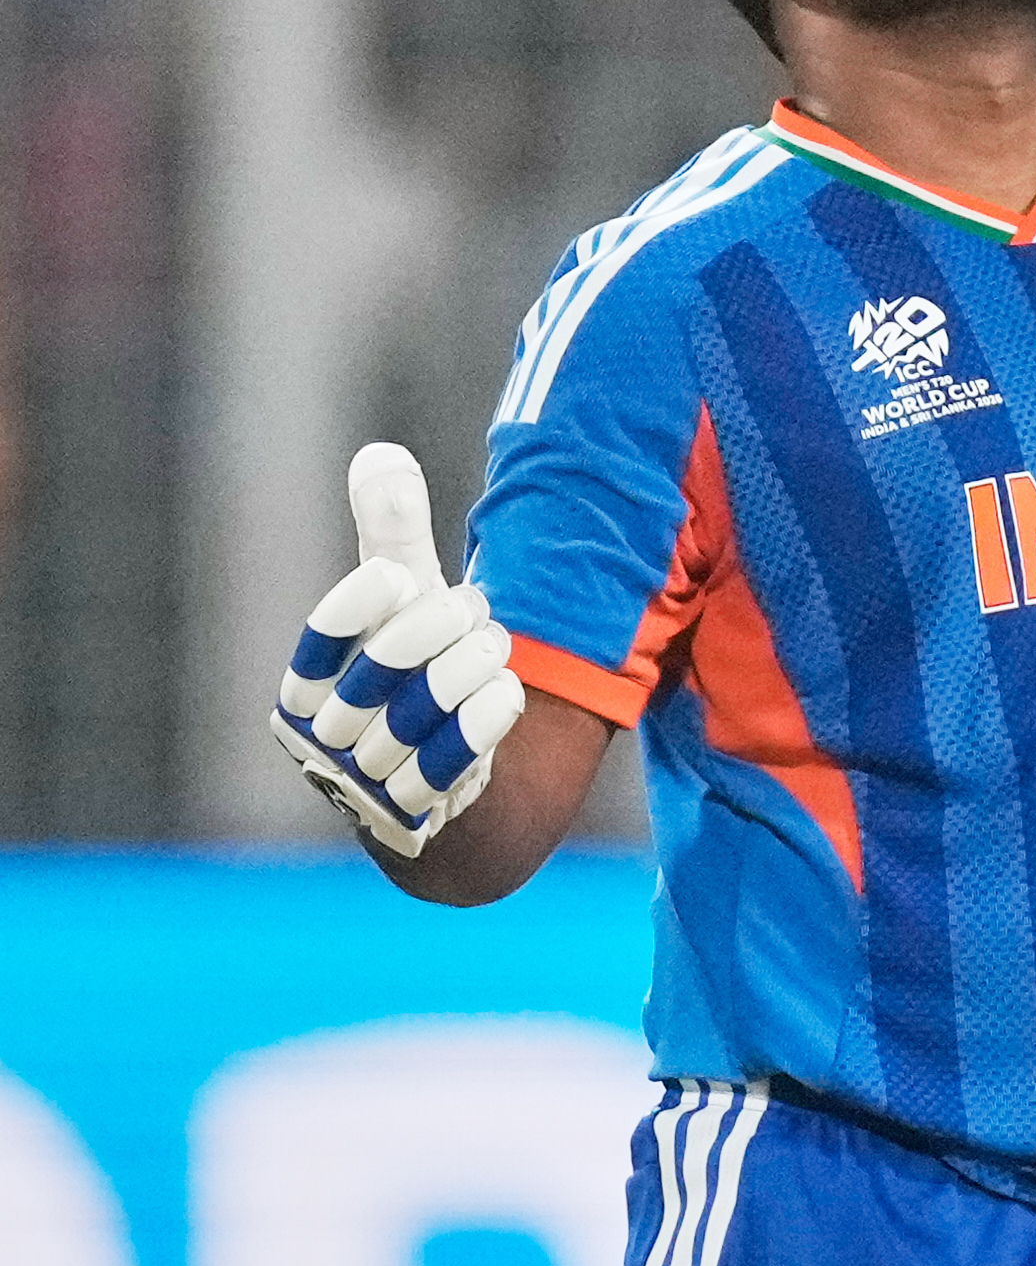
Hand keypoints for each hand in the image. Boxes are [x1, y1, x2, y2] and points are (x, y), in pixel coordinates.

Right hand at [271, 444, 526, 860]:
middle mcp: (325, 737)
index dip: (371, 597)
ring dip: (478, 662)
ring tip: (491, 648)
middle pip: (392, 663)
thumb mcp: (398, 608)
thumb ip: (388, 536)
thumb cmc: (409, 674)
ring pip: (436, 703)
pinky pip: (462, 752)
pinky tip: (505, 690)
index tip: (401, 575)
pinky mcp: (422, 809)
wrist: (442, 781)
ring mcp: (371, 780)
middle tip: (471, 609)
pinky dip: (492, 711)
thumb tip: (381, 456)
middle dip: (445, 621)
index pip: (328, 630)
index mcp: (301, 689)